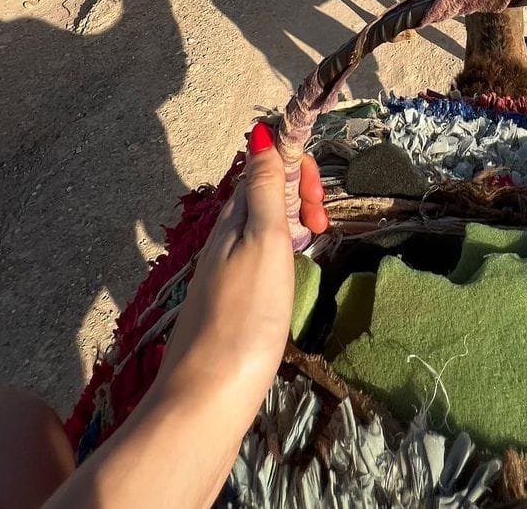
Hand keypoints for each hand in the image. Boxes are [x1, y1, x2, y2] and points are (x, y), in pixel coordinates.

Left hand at [153, 125, 327, 419]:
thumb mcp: (262, 241)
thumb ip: (264, 187)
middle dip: (298, 197)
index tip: (316, 206)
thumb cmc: (246, 316)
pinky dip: (280, 255)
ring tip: (310, 249)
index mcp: (232, 217)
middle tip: (318, 230)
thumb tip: (259, 129)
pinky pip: (256, 258)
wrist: (208, 396)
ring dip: (292, 225)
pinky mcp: (226, 303)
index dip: (296, 170)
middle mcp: (222, 237)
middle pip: (263, 195)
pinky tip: (287, 279)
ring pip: (261, 228)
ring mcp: (222, 272)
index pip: (264, 166)